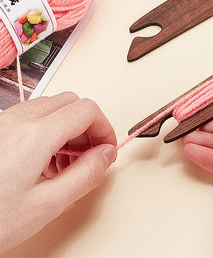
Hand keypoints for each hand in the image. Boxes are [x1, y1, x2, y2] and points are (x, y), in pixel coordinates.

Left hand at [0, 93, 116, 252]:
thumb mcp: (47, 205)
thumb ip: (86, 175)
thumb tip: (106, 154)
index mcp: (37, 135)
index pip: (88, 110)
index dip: (105, 128)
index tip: (107, 148)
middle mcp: (20, 120)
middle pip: (72, 102)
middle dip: (88, 125)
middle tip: (89, 155)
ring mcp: (5, 122)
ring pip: (52, 106)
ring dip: (68, 127)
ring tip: (65, 162)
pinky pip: (32, 116)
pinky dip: (49, 129)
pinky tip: (44, 160)